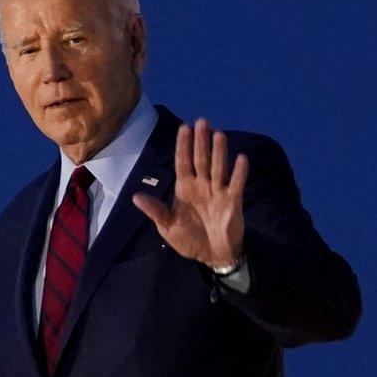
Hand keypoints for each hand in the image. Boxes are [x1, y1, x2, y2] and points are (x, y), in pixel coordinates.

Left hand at [132, 118, 247, 267]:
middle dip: (201, 142)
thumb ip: (155, 211)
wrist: (213, 256)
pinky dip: (239, 172)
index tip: (184, 127)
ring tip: (219, 134)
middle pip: (201, 160)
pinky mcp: (233, 202)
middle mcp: (202, 186)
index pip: (183, 162)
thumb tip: (135, 197)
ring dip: (219, 152)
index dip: (183, 146)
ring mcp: (218, 192)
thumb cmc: (190, 240)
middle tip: (202, 121)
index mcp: (185, 189)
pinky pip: (236, 184)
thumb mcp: (168, 228)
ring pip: (218, 168)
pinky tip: (241, 158)